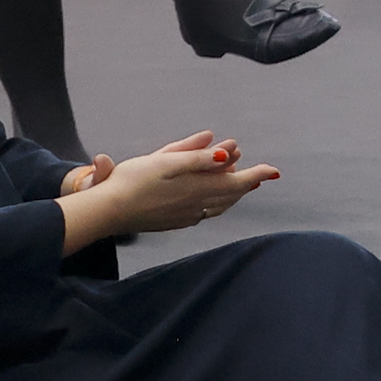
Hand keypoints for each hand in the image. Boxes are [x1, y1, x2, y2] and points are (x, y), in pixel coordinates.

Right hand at [57, 135, 274, 252]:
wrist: (105, 212)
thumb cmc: (133, 182)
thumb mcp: (166, 161)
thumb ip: (198, 158)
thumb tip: (225, 156)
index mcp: (197, 189)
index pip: (237, 183)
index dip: (257, 175)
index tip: (274, 171)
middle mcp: (195, 206)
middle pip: (230, 196)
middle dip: (245, 183)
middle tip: (259, 176)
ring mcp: (182, 218)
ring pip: (217, 206)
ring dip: (231, 195)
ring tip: (239, 187)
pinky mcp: (170, 224)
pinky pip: (202, 214)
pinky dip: (213, 204)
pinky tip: (210, 203)